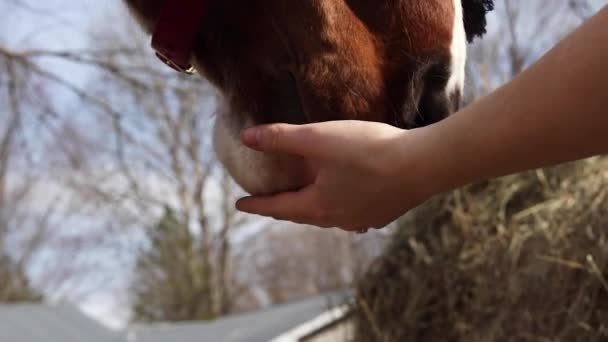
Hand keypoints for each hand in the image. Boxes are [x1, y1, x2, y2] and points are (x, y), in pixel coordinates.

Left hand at [235, 120, 436, 230]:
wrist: (423, 164)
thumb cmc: (369, 150)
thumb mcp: (319, 139)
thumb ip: (281, 138)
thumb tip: (246, 137)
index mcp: (319, 205)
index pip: (278, 207)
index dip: (257, 204)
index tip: (240, 204)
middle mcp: (339, 219)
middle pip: (303, 214)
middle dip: (284, 208)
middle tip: (270, 202)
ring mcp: (364, 219)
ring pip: (329, 215)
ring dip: (313, 208)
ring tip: (307, 200)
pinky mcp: (384, 213)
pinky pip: (353, 213)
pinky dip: (340, 206)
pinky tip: (348, 199)